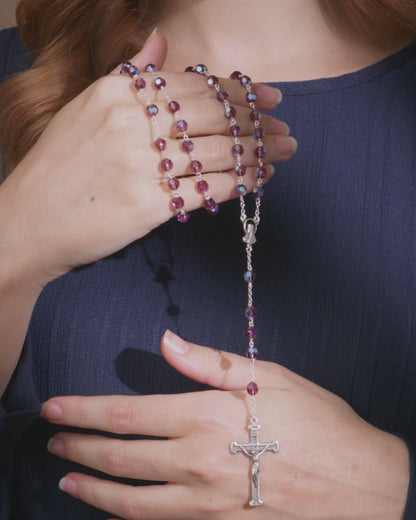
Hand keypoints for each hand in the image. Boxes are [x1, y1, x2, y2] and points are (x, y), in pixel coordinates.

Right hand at [0, 28, 294, 286]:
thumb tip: (158, 40)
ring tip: (282, 152)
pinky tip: (258, 180)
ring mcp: (140, 165)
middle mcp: (131, 123)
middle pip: (213, 116)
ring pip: (217, 152)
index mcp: (117, 93)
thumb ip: (128, 75)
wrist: (30, 221)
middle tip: (285, 129)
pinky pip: (207, 188)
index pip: (195, 86)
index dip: (240, 92)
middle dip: (258, 123)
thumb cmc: (59, 168)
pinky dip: (240, 183)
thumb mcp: (85, 109)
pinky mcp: (147, 204)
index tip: (270, 98)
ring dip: (258, 152)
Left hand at [42, 332, 408, 519]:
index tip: (54, 407)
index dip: (84, 410)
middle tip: (52, 439)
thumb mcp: (267, 376)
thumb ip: (210, 361)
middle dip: (78, 445)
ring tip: (68, 477)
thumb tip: (166, 340)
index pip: (127, 414)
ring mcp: (205, 502)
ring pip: (130, 500)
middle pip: (119, 456)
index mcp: (207, 415)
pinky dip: (130, 516)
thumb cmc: (316, 421)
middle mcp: (197, 461)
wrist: (359, 482)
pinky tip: (117, 508)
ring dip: (93, 487)